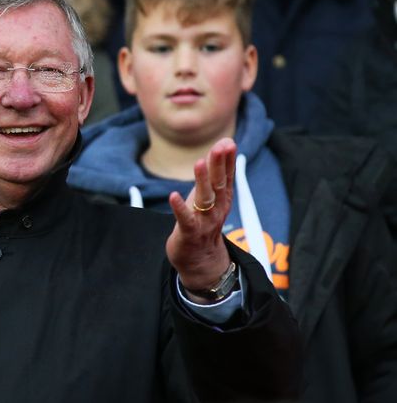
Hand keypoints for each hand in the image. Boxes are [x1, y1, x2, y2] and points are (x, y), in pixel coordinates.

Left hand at [165, 138, 235, 300]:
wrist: (201, 260)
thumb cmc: (203, 221)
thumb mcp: (213, 196)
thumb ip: (218, 171)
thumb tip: (226, 142)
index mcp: (223, 199)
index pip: (227, 176)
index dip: (227, 159)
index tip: (228, 142)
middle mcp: (217, 208)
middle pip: (219, 184)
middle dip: (219, 165)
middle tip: (220, 147)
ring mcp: (204, 221)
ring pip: (205, 199)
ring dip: (202, 181)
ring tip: (200, 163)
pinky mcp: (189, 232)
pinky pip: (184, 219)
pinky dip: (179, 208)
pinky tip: (173, 195)